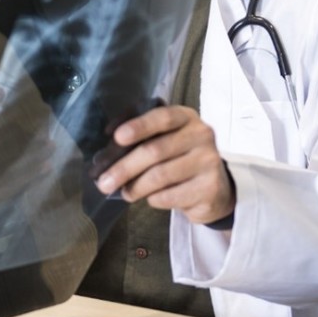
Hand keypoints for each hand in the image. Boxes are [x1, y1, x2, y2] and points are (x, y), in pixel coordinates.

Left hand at [93, 104, 234, 224]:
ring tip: (124, 193)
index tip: (117, 137)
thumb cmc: (180, 159)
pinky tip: (150, 199)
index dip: (139, 126)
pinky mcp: (210, 188)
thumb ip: (142, 139)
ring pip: (160, 176)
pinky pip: (170, 195)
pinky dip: (153, 199)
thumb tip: (105, 154)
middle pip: (155, 151)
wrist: (214, 188)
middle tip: (103, 183)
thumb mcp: (166, 140)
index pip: (163, 117)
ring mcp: (209, 161)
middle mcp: (201, 135)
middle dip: (124, 168)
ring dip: (135, 187)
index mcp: (186, 118)